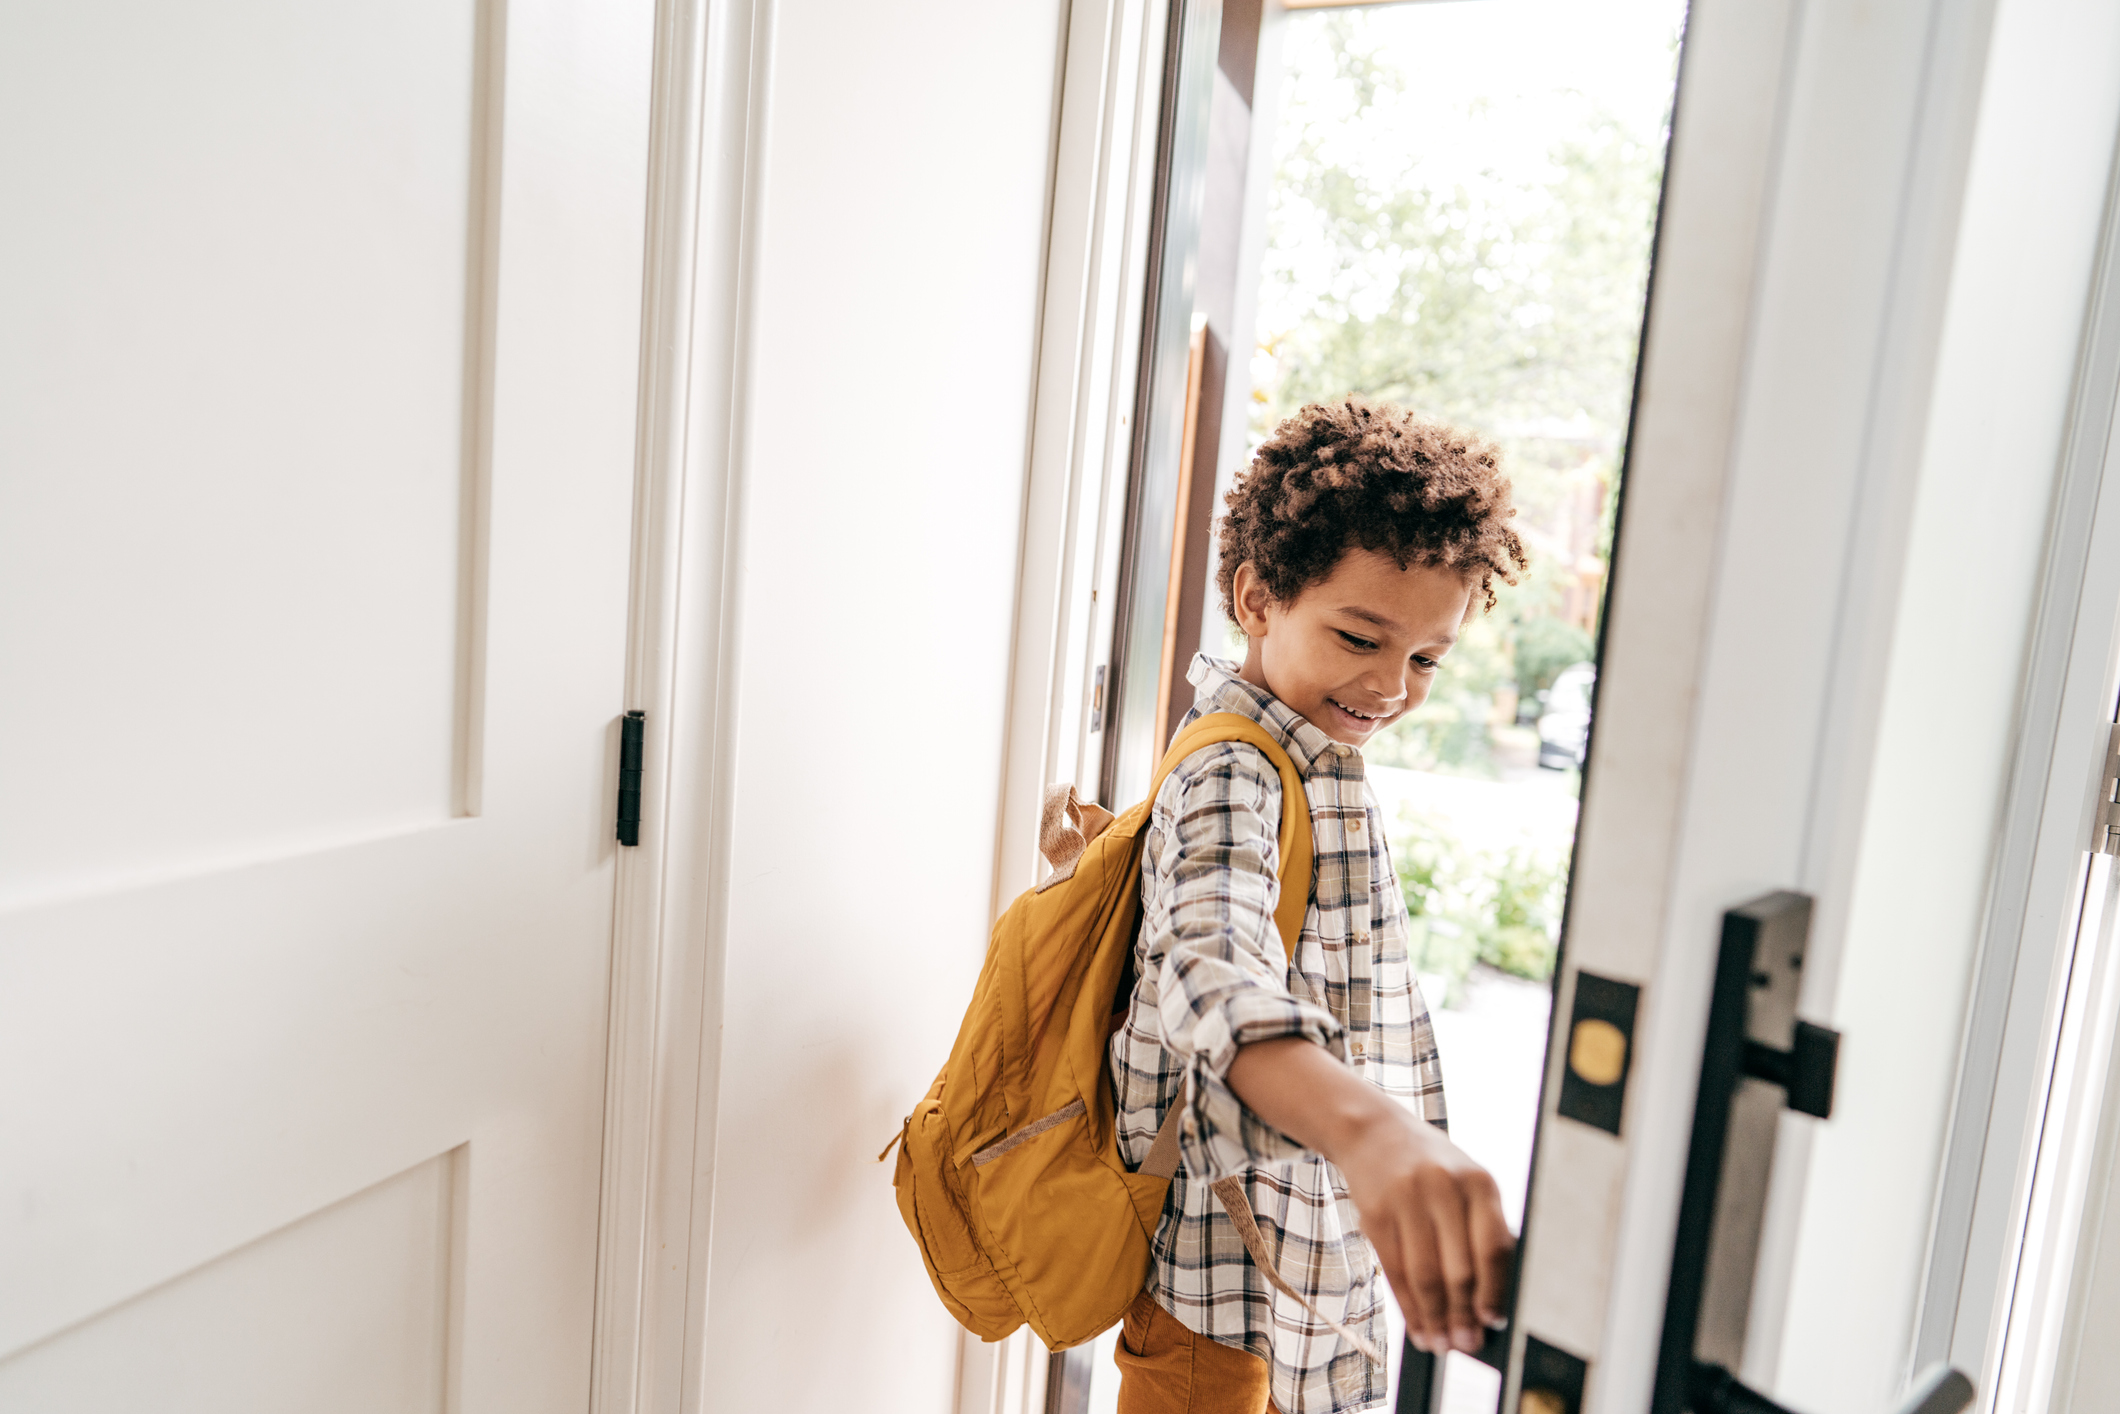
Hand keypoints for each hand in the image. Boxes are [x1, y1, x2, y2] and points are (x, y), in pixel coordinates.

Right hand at [1226, 1037, 1514, 1354]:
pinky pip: (1395, 1271)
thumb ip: (1480, 1230)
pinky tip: (1418, 1327)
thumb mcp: (1465, 1184)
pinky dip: (1409, 1307)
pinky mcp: (1375, 1214)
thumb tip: (1491, 1300)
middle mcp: (1444, 1187)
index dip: (1494, 1290)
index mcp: (1479, 1182)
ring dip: (1435, 1318)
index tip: (1494, 1321)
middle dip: (1463, 1314)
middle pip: (1457, 1267)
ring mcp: (1406, 1199)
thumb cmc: (1432, 1168)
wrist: (1374, 1133)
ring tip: (1442, 1344)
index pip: (1493, 1246)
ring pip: (1424, 1275)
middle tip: (1467, 1344)